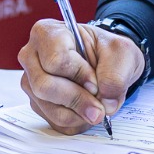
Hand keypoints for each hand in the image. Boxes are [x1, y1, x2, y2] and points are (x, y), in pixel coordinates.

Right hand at [17, 19, 144, 134]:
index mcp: (47, 32)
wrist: (106, 63)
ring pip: (49, 107)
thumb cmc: (107, 51)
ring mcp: (31, 81)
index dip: (79, 75)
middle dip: (77, 99)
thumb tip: (105, 103)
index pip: (56, 61)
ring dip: (78, 113)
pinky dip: (75, 121)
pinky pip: (53, 121)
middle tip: (99, 104)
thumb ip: (115, 76)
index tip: (95, 81)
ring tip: (95, 106)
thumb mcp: (122, 53)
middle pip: (45, 86)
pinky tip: (86, 110)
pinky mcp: (37, 102)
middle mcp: (32, 56)